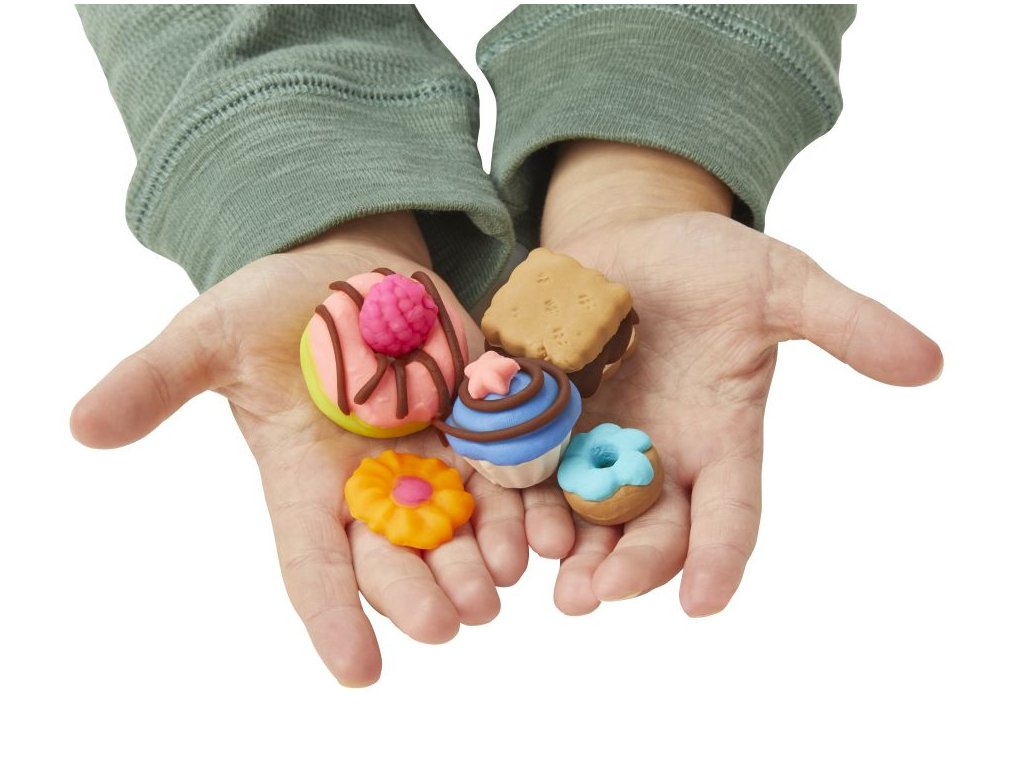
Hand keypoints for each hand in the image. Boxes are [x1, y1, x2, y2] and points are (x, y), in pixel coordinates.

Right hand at [70, 212, 527, 685]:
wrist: (348, 271)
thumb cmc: (270, 309)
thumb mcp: (208, 336)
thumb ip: (157, 382)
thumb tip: (81, 427)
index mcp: (305, 480)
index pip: (313, 564)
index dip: (331, 616)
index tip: (356, 671)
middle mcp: (372, 485)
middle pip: (396, 556)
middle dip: (420, 591)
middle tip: (450, 623)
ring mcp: (431, 456)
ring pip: (460, 524)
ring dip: (481, 556)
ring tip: (499, 581)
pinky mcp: (480, 421)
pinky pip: (509, 470)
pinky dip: (526, 500)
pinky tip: (544, 529)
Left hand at [525, 141, 942, 614]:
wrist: (632, 239)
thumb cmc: (715, 266)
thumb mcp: (781, 284)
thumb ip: (844, 324)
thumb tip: (930, 362)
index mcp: (718, 440)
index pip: (729, 513)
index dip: (720, 559)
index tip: (704, 604)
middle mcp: (653, 457)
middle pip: (644, 530)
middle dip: (624, 565)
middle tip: (597, 596)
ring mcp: (590, 442)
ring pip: (575, 510)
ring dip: (560, 540)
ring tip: (541, 561)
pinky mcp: (533, 416)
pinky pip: (516, 461)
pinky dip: (504, 486)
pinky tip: (488, 507)